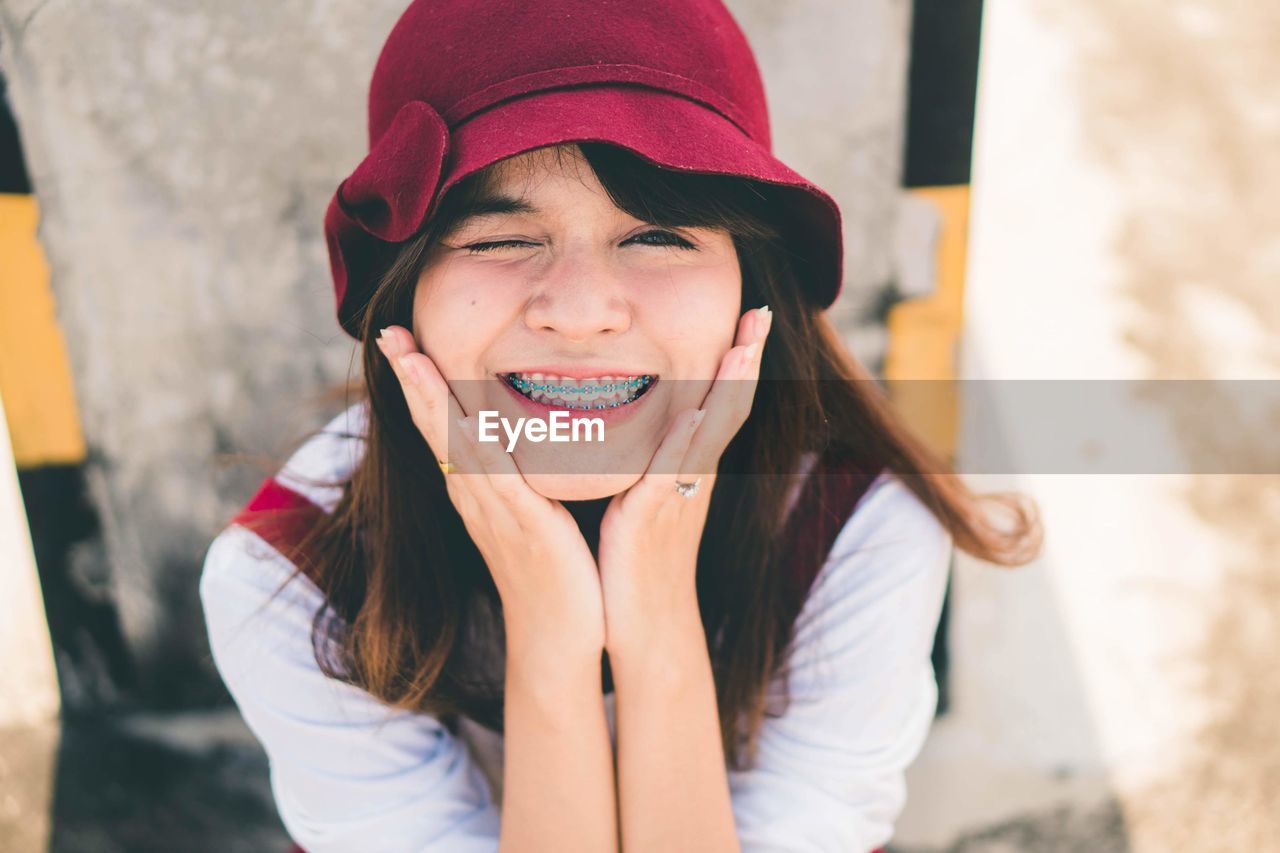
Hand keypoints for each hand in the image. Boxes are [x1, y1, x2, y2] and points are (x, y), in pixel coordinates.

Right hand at [375, 326, 605, 660]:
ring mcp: (489, 507)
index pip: (444, 424)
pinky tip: (460, 416)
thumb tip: (536, 437)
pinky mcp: (517, 521)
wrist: (560, 632)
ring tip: (406, 353)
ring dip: (427, 395)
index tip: (404, 337)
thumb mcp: (540, 511)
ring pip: (450, 439)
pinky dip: (474, 442)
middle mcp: (474, 493)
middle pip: (434, 424)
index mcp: (479, 488)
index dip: (421, 382)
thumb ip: (533, 474)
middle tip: (389, 330)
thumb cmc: (558, 570)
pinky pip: (491, 472)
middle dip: (411, 375)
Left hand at [597, 306, 772, 653]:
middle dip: (747, 358)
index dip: (737, 361)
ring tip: (745, 343)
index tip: (749, 316)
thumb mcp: (645, 500)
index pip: (721, 402)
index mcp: (689, 468)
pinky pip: (675, 472)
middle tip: (761, 311)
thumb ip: (650, 462)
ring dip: (731, 386)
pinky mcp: (657, 518)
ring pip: (715, 430)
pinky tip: (693, 414)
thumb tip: (651, 425)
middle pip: (731, 405)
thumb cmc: (636, 561)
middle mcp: (694, 476)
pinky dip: (685, 442)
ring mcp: (681, 495)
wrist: (643, 623)